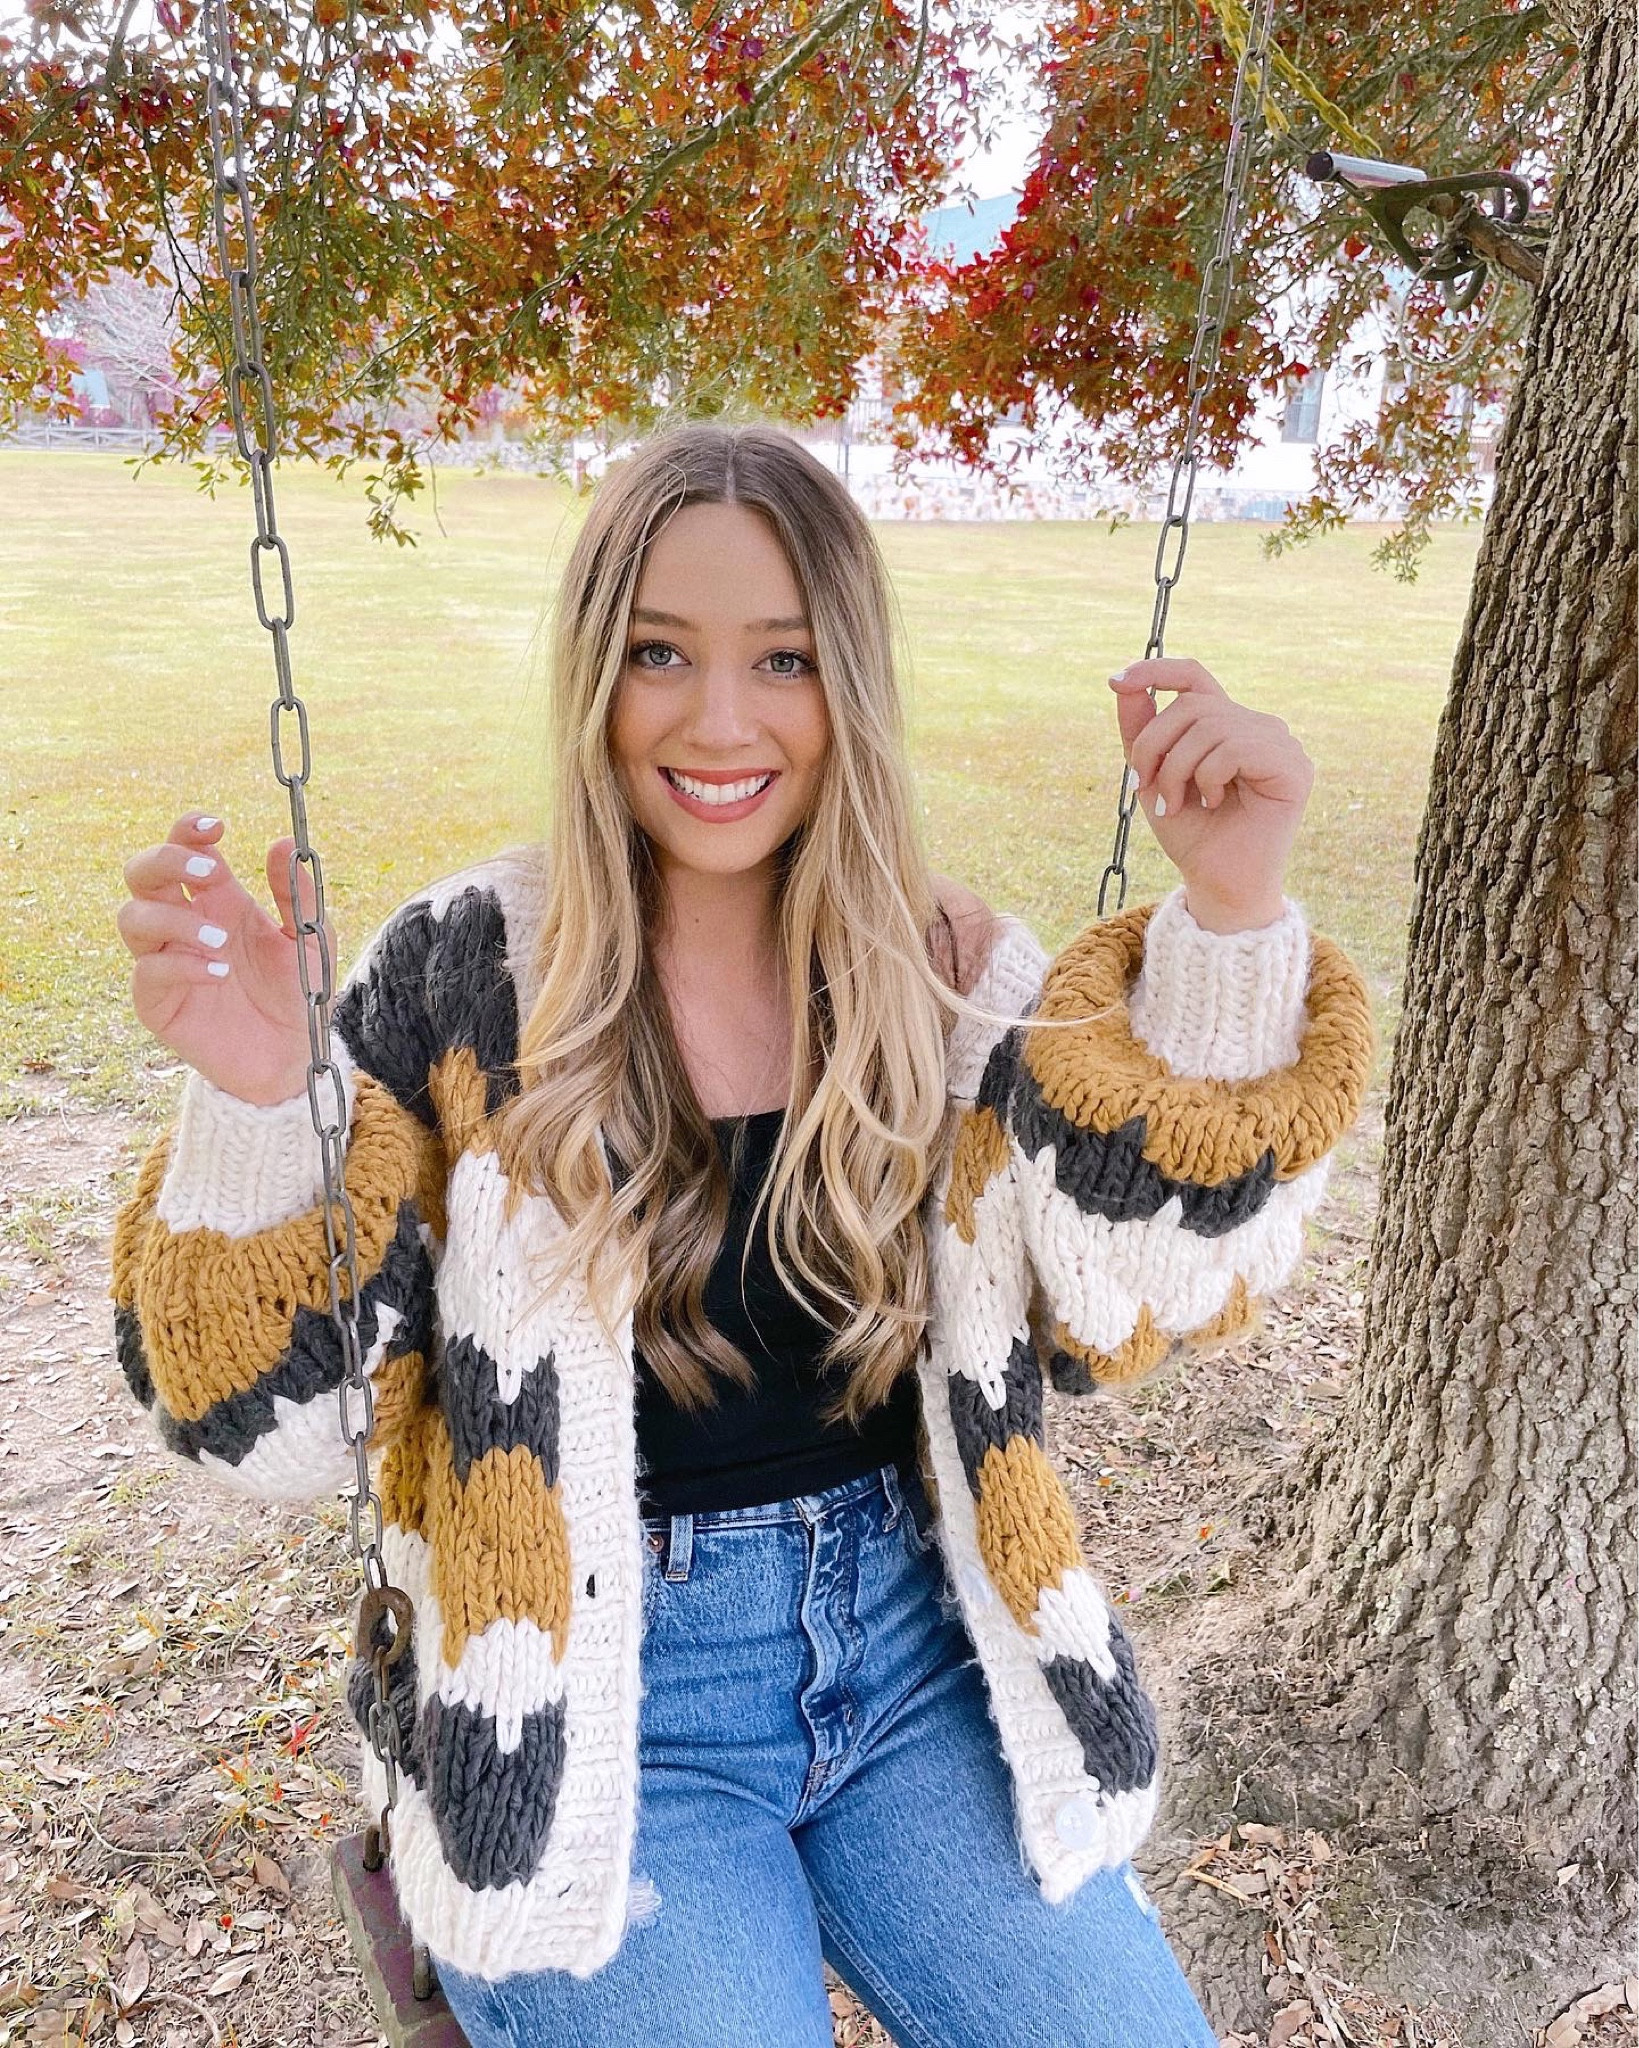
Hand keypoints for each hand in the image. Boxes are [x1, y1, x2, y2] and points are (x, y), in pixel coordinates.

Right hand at [117, 813, 339, 1105]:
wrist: (292, 1058)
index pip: (184, 849)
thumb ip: (296, 895)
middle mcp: (183, 923)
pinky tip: (218, 972)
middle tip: (210, 870)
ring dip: (173, 919)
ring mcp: (164, 960)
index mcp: (217, 900)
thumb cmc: (298, 994)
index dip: (187, 830)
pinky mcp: (157, 1002)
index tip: (216, 826)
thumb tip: (281, 842)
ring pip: (132, 918)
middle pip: (142, 872)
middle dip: (166, 859)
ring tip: (220, 940)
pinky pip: (148, 973)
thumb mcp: (307, 939)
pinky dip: (180, 966)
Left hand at [1107, 657, 1311, 930]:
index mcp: (1226, 726)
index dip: (1157, 670)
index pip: (1194, 677)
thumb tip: (1122, 684)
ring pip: (1211, 724)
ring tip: (1175, 804)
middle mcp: (1256, 727)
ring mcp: (1279, 743)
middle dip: (1154, 745)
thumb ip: (1140, 732)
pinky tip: (1212, 803)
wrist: (1217, 884)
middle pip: (1192, 705)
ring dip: (1177, 768)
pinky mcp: (1293, 766)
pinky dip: (1208, 776)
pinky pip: (1235, 747)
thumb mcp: (1153, 778)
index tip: (1117, 681)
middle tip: (1144, 786)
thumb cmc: (1191, 834)